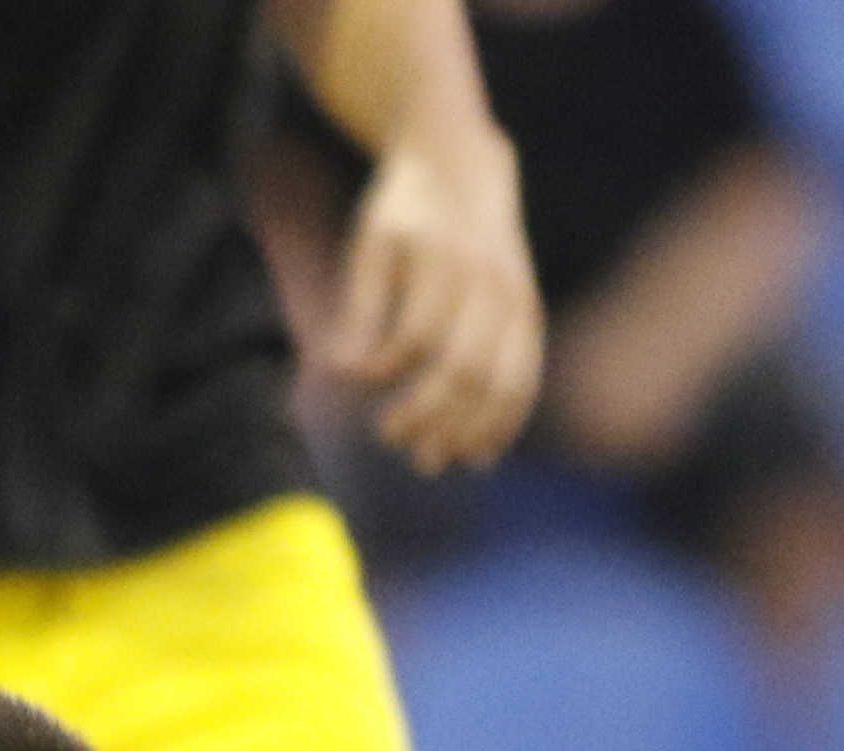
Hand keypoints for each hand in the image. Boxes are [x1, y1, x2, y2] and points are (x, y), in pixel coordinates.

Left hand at [332, 128, 542, 471]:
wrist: (463, 167)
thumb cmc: (402, 212)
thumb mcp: (369, 245)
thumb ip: (360, 308)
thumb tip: (344, 373)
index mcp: (447, 259)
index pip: (418, 332)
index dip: (383, 367)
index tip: (347, 381)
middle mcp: (491, 281)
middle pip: (466, 364)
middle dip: (428, 412)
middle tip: (389, 439)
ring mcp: (517, 297)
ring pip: (503, 377)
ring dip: (469, 427)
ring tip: (431, 462)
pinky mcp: (529, 311)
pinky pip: (527, 372)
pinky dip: (507, 417)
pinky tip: (481, 452)